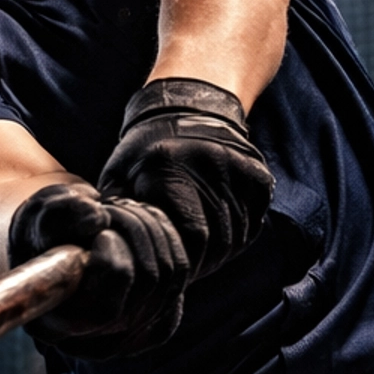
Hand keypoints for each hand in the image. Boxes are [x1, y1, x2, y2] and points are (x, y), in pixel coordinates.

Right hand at [7, 180, 187, 355]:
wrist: (60, 246)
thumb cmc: (43, 235)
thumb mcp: (37, 218)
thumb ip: (56, 216)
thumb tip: (94, 217)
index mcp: (54, 327)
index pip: (104, 311)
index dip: (112, 265)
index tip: (102, 230)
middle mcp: (95, 343)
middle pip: (146, 282)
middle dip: (130, 227)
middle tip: (106, 207)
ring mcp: (132, 335)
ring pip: (167, 271)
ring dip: (146, 226)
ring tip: (117, 211)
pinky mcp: (159, 318)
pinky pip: (180, 269)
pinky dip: (164, 235)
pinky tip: (137, 223)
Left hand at [97, 78, 272, 281]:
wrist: (189, 107)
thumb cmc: (145, 150)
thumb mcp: (118, 175)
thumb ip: (115, 216)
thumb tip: (114, 255)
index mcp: (168, 162)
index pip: (190, 233)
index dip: (182, 259)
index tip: (169, 266)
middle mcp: (210, 160)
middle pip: (216, 239)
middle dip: (199, 261)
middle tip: (184, 266)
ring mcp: (239, 167)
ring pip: (237, 236)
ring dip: (217, 253)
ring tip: (197, 250)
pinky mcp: (259, 174)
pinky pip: (252, 224)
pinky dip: (235, 237)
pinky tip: (214, 230)